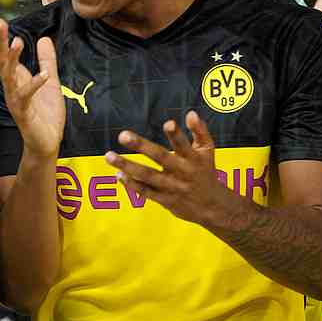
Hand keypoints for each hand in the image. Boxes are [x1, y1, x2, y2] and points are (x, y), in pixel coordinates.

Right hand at [0, 19, 63, 158]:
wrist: (46, 142)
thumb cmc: (45, 114)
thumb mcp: (50, 82)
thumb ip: (46, 61)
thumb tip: (44, 38)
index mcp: (16, 79)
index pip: (4, 55)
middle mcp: (11, 87)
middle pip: (2, 61)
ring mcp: (15, 100)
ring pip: (10, 76)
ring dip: (12, 59)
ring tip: (17, 41)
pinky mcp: (24, 112)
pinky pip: (26, 96)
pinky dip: (34, 85)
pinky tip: (43, 75)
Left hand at [105, 110, 234, 225]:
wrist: (212, 207)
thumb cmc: (205, 172)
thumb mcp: (208, 151)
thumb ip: (200, 131)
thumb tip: (191, 113)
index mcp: (193, 159)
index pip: (184, 145)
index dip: (176, 135)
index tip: (168, 123)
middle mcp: (182, 172)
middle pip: (161, 158)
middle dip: (141, 146)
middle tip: (123, 135)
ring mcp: (172, 187)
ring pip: (147, 176)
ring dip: (127, 165)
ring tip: (109, 156)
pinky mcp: (164, 199)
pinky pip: (145, 191)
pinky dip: (131, 184)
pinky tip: (118, 174)